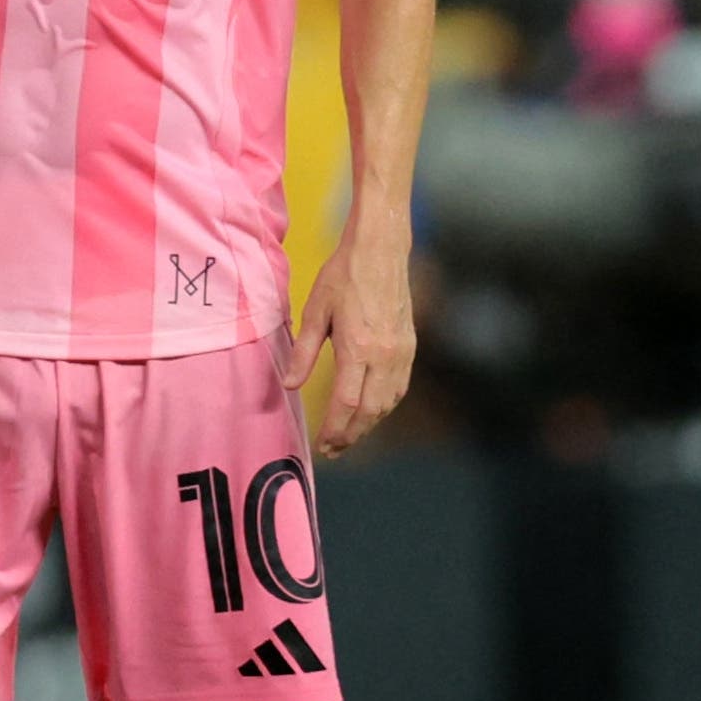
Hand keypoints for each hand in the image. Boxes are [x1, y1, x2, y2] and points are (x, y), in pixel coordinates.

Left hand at [285, 234, 415, 456]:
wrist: (381, 251)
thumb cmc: (342, 276)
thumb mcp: (314, 311)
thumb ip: (303, 352)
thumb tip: (290, 385)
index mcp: (358, 347)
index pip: (346, 402)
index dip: (334, 428)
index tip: (322, 444)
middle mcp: (385, 354)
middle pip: (370, 410)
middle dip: (351, 434)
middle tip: (333, 450)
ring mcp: (401, 351)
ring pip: (388, 402)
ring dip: (368, 423)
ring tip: (348, 435)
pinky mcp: (410, 346)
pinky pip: (399, 387)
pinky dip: (385, 406)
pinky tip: (370, 411)